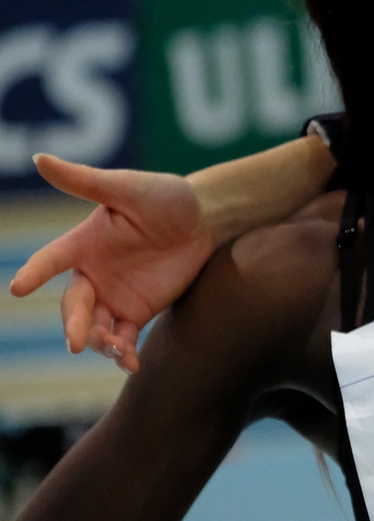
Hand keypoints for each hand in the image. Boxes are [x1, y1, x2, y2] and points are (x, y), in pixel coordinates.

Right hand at [8, 154, 217, 372]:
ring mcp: (113, 295)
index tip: (19, 288)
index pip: (50, 260)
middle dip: (72, 323)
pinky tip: (130, 362)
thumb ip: (85, 181)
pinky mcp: (137, 312)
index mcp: (83, 243)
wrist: (207, 219)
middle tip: (75, 340)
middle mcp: (92, 273)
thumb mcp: (127, 187)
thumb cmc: (165, 197)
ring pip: (93, 327)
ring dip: (97, 341)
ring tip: (115, 348)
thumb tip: (40, 159)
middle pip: (72, 305)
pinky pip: (122, 338)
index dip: (34, 273)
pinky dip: (122, 353)